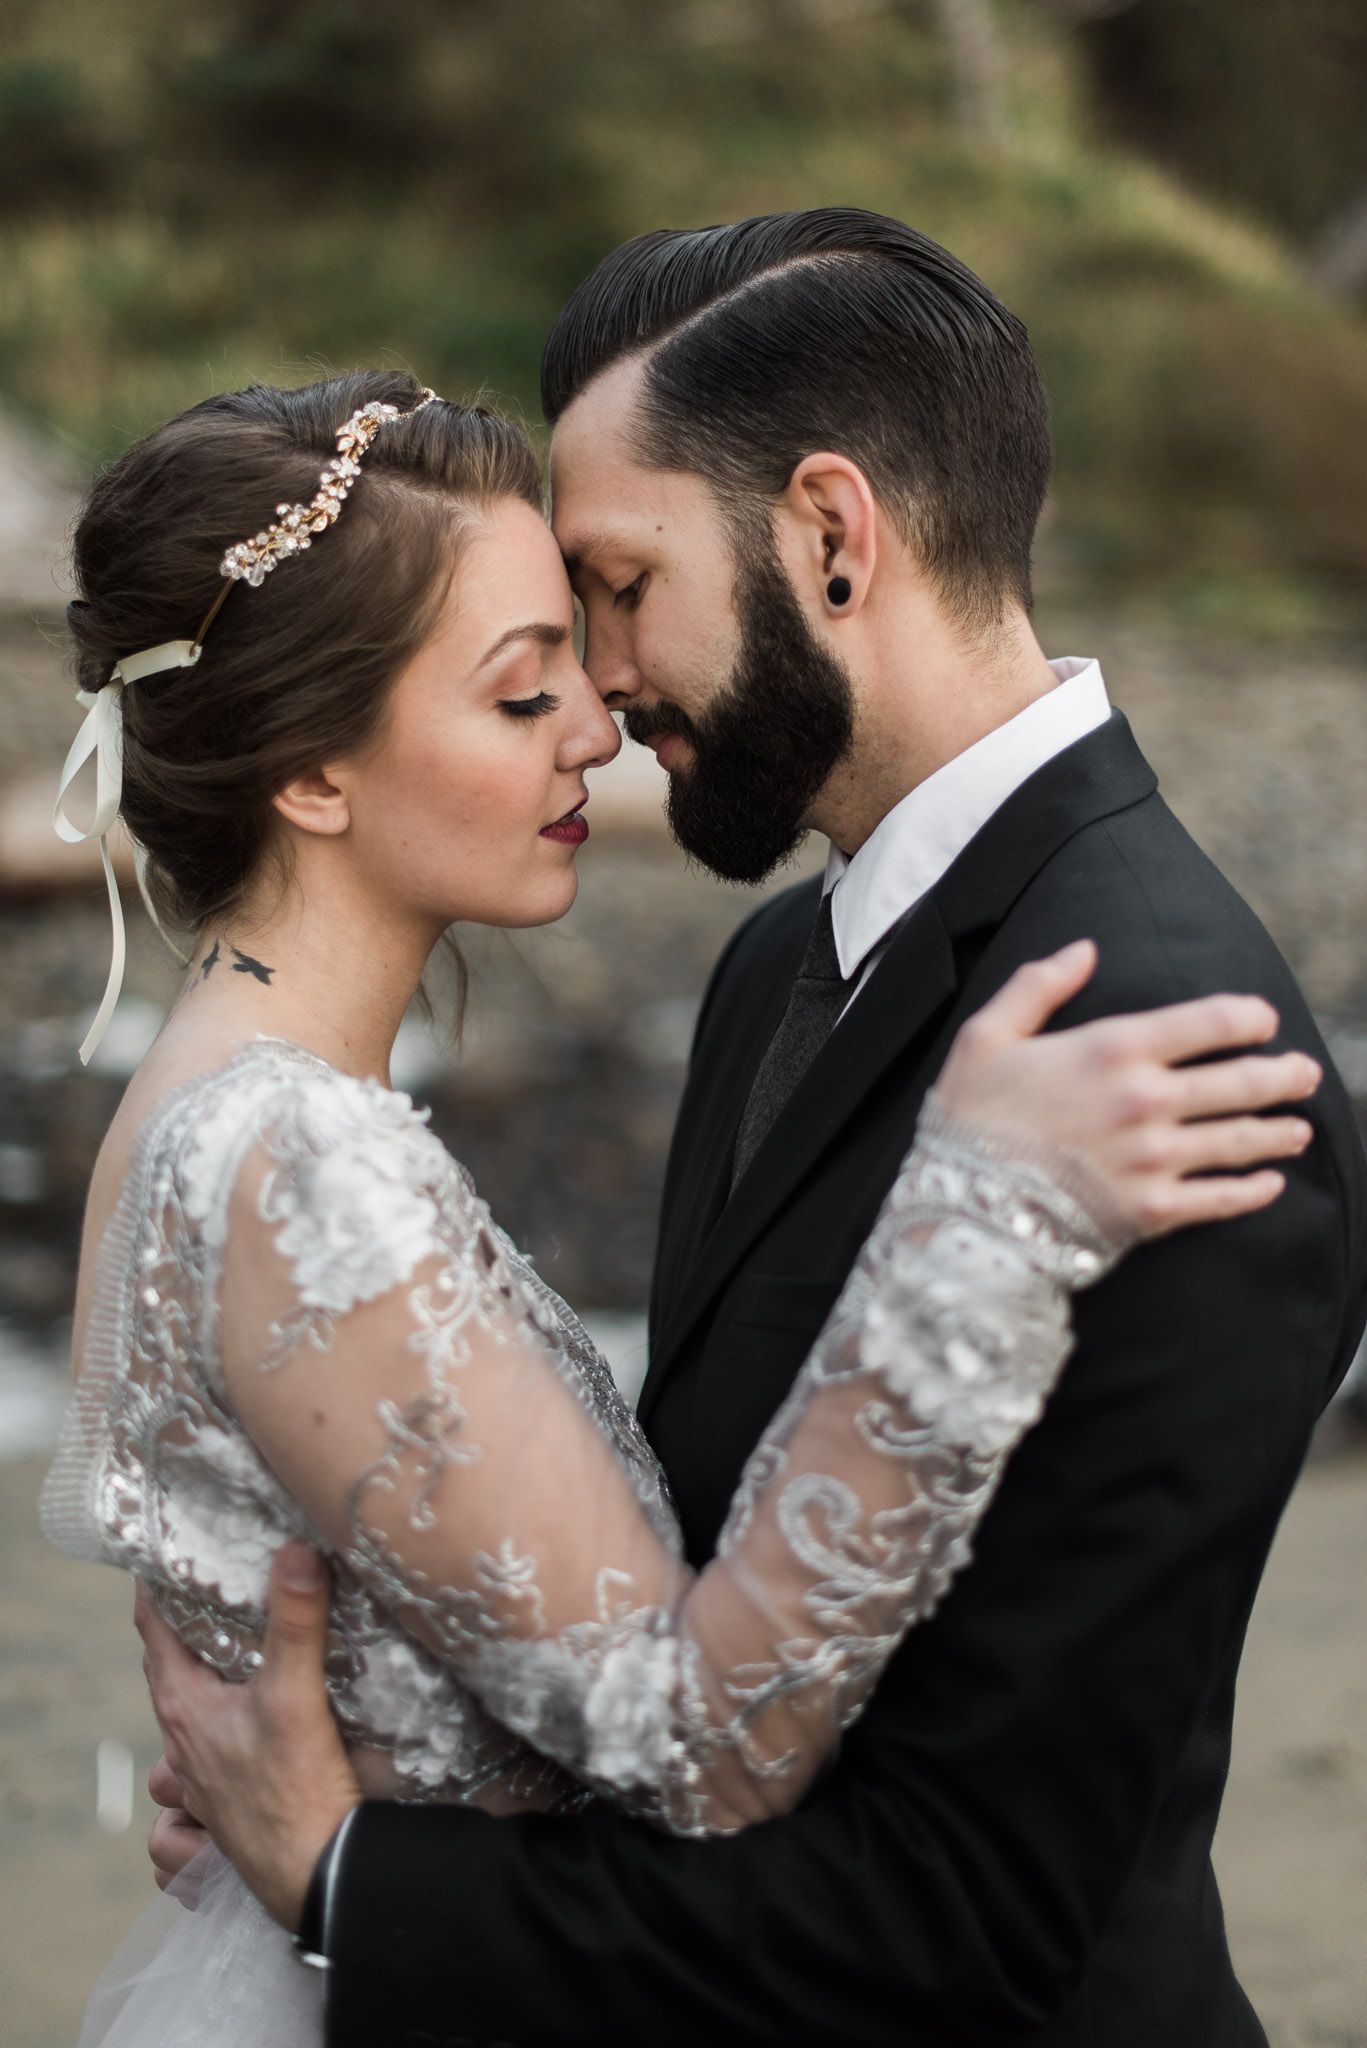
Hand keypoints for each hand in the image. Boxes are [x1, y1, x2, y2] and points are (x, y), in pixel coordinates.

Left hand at [135, 1541, 360, 1932]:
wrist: (317, 1878)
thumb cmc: (296, 1792)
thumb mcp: (298, 1694)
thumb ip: (296, 1622)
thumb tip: (297, 1552)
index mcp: (186, 1711)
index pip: (154, 1635)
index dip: (154, 1594)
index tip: (162, 1559)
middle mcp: (181, 1751)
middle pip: (165, 1681)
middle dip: (180, 1645)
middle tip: (206, 1610)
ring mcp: (197, 1792)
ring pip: (171, 1744)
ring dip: (189, 1715)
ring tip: (222, 1695)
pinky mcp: (219, 1825)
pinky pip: (182, 1807)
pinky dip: (190, 1790)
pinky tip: (221, 1780)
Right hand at [935, 940, 1319, 1238]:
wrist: (960, 1206)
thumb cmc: (969, 1117)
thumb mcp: (986, 1035)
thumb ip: (1038, 985)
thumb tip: (1083, 948)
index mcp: (1113, 1049)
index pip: (1210, 1021)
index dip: (1248, 1018)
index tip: (1264, 1021)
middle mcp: (1146, 1100)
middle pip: (1242, 1081)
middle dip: (1284, 1075)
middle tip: (1305, 1073)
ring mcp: (1155, 1159)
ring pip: (1241, 1141)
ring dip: (1280, 1133)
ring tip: (1300, 1129)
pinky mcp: (1152, 1211)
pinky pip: (1220, 1199)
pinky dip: (1254, 1192)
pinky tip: (1271, 1185)